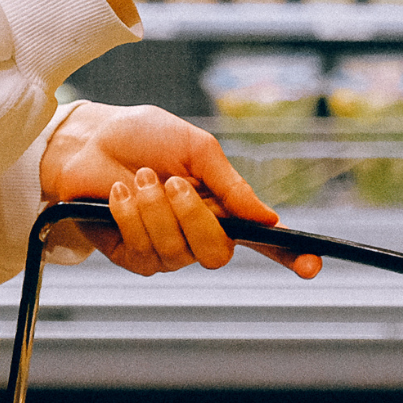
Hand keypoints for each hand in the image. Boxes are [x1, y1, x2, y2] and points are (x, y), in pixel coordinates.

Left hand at [39, 102, 320, 277]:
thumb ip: (231, 184)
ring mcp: (167, 249)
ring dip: (155, 210)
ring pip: (177, 252)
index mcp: (222, 206)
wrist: (89, 140)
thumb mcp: (195, 149)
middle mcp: (199, 233)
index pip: (263, 240)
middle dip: (194, 218)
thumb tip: (269, 217)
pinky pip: (144, 251)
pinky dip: (132, 216)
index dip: (291, 255)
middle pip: (218, 253)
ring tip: (139, 178)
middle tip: (173, 182)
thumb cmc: (143, 137)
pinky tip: (119, 193)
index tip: (314, 265)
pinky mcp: (133, 256)